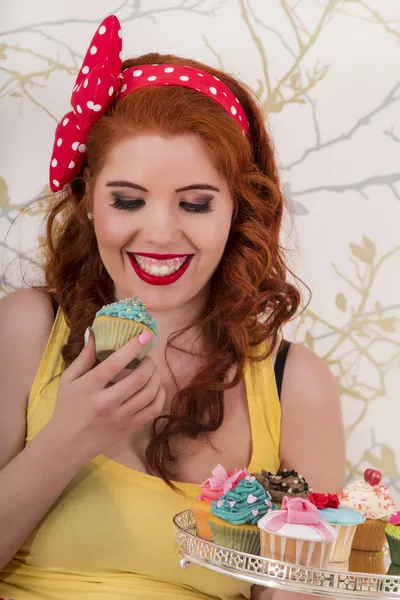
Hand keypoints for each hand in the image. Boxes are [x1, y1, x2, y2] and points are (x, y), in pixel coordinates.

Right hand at [47, 329, 164, 459]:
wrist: (68, 443)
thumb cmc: (68, 407)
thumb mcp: (69, 380)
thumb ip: (84, 357)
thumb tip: (95, 332)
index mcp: (90, 388)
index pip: (114, 364)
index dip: (132, 348)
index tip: (144, 335)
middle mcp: (107, 403)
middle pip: (138, 379)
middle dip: (149, 362)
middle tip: (148, 356)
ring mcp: (121, 417)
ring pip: (149, 393)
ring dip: (156, 376)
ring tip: (152, 369)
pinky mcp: (130, 428)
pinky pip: (153, 410)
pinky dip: (160, 395)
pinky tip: (156, 387)